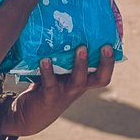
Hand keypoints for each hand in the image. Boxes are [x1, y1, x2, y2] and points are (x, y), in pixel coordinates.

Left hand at [0, 45, 115, 135]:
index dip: (110, 61)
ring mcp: (64, 93)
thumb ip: (60, 55)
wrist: (27, 115)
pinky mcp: (49, 97)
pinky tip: (44, 60)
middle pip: (100, 79)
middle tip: (105, 46)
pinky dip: (48, 71)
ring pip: (78, 80)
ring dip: (81, 65)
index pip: (103, 73)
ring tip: (80, 48)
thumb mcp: (56, 71)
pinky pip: (51, 83)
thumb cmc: (45, 87)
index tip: (112, 43)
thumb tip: (61, 25)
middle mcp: (77, 87)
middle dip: (105, 63)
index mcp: (82, 81)